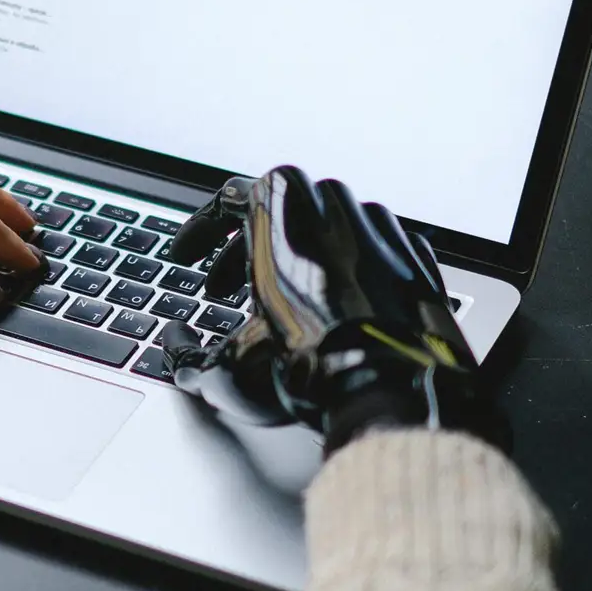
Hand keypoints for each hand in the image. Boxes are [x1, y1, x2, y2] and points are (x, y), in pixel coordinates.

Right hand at [163, 165, 507, 453]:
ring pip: (327, 230)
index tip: (186, 257)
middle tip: (223, 290)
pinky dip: (345, 276)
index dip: (197, 233)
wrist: (394, 389)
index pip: (226, 201)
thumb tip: (176, 346)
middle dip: (242, 254)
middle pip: (276, 216)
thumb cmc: (311, 367)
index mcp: (282, 207)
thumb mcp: (226, 367)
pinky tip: (334, 313)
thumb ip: (184, 353)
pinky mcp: (415, 258)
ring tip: (280, 305)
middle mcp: (334, 204)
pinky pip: (370, 254)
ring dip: (296, 261)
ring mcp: (381, 228)